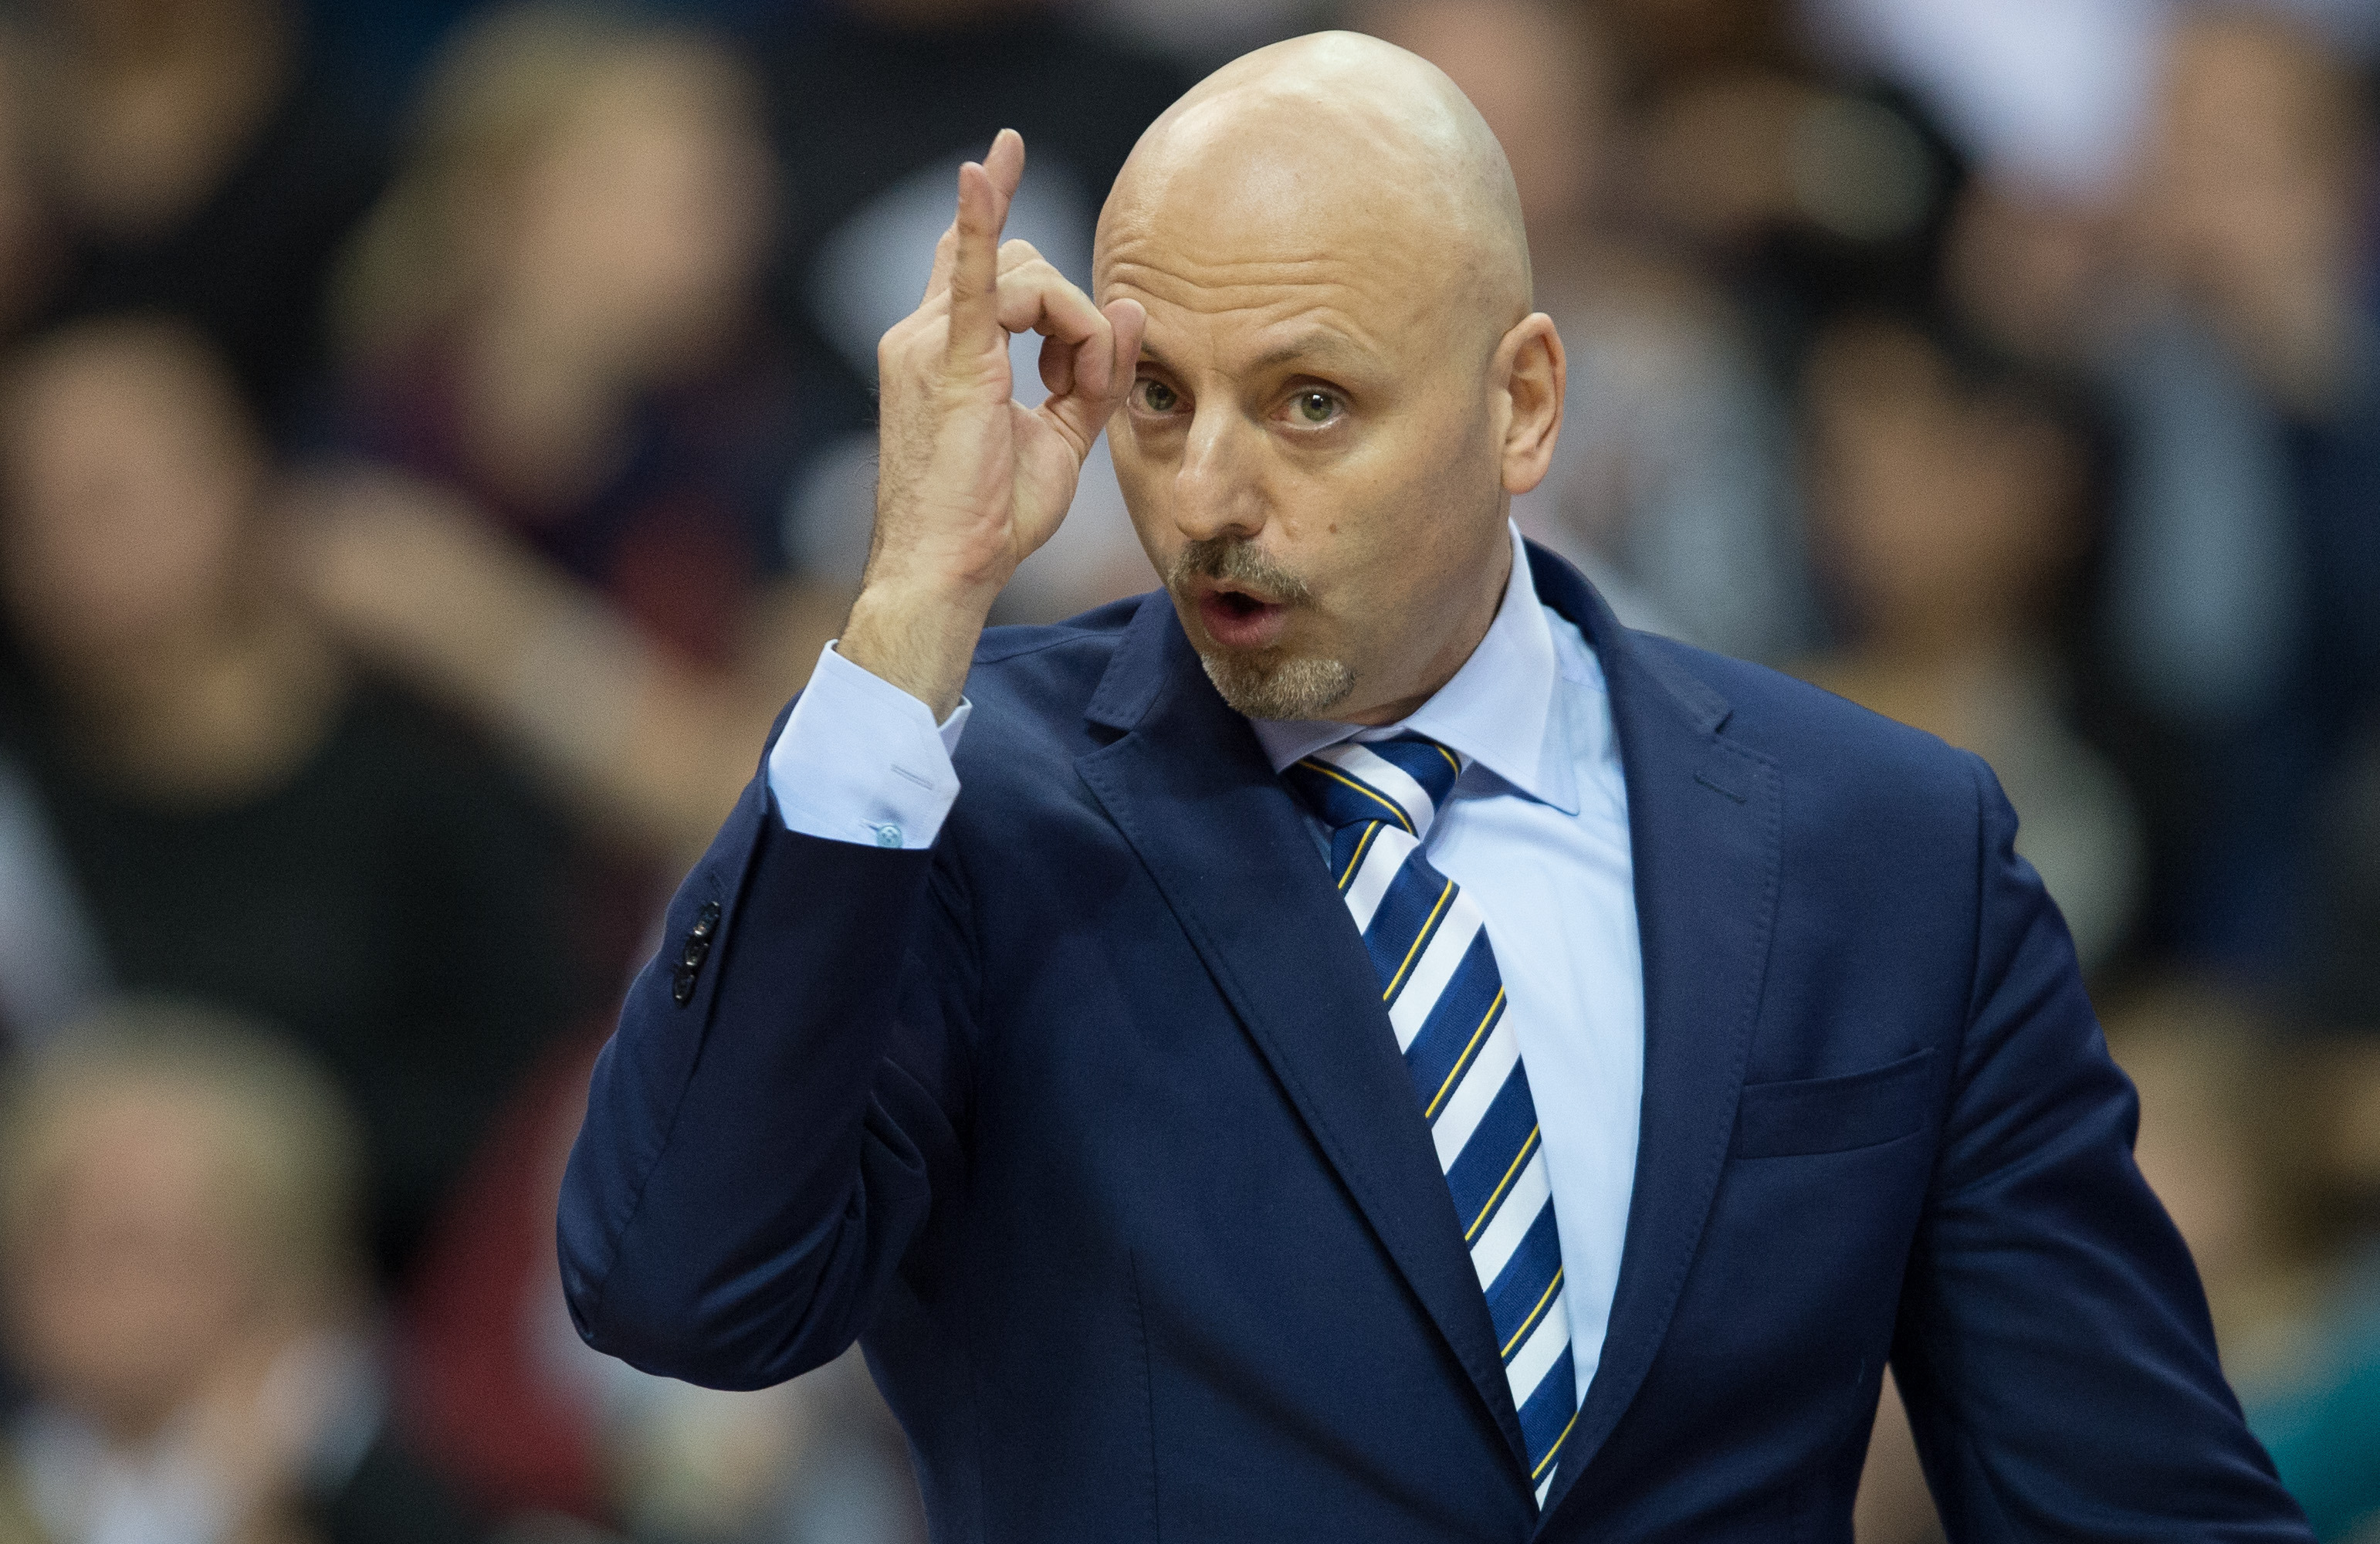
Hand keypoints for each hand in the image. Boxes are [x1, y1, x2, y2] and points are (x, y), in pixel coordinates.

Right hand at [841, 129, 1145, 719]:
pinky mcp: (948, 361)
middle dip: (1074, 313)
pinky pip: (973, 274)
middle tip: (1084, 381)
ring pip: (1029, 276)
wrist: (946, 571)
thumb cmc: (991, 522)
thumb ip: (1094, 374)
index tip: (1008, 150)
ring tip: (1076, 386)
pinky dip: (980, 220)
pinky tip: (988, 167)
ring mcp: (928, 342)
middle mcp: (923, 334)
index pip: (985, 265)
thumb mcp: (1059, 440)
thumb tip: (1128, 307)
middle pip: (1024, 267)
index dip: (1000, 215)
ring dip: (1077, 325)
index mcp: (944, 350)